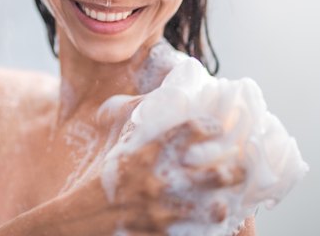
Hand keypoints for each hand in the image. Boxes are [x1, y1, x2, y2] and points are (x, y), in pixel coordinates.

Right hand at [92, 119, 244, 232]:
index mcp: (145, 154)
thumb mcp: (116, 147)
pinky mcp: (160, 234)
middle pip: (211, 174)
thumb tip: (156, 96)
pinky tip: (209, 227)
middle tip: (241, 169)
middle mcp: (156, 180)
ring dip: (222, 206)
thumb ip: (134, 122)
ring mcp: (160, 210)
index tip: (218, 128)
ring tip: (226, 204)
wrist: (78, 221)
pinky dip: (203, 230)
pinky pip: (193, 233)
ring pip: (209, 209)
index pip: (186, 131)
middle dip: (233, 171)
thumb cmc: (100, 180)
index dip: (208, 127)